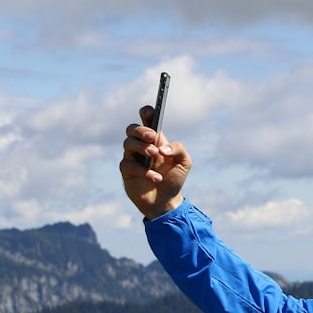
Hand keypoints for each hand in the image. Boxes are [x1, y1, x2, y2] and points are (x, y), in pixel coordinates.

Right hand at [119, 105, 190, 219]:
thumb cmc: (174, 178)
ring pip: (127, 143)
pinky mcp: (126, 171)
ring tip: (154, 155)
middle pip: (132, 129)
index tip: (149, 111)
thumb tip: (163, 148)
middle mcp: (141, 145)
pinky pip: (128, 165)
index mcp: (156, 139)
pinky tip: (156, 177)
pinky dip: (143, 170)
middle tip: (153, 137)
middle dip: (141, 130)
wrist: (167, 201)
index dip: (146, 113)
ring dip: (141, 147)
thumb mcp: (185, 162)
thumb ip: (179, 149)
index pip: (147, 120)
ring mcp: (132, 157)